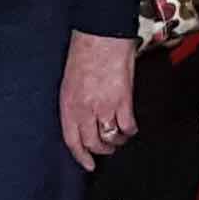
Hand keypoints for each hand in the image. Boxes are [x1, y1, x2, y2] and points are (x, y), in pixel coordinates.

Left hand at [61, 34, 140, 167]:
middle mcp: (84, 110)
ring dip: (116, 141)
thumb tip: (83, 119)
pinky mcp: (123, 101)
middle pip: (93, 143)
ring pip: (111, 138)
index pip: (72, 140)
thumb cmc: (84, 52)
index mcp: (68, 104)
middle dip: (101, 150)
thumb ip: (75, 103)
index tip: (88, 165)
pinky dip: (130, 130)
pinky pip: (127, 127)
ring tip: (119, 136)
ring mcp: (104, 107)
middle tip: (107, 149)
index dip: (81, 156)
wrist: (102, 34)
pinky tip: (130, 126)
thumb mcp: (69, 81)